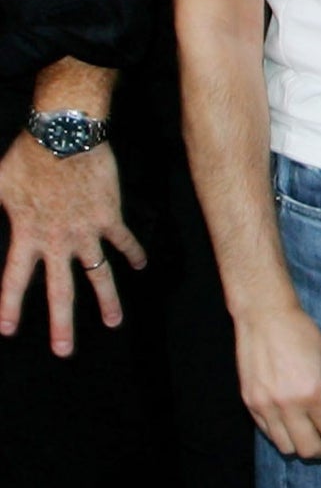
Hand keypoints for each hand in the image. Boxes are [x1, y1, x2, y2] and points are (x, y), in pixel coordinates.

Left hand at [0, 133, 145, 356]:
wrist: (65, 136)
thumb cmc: (27, 157)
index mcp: (26, 235)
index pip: (14, 280)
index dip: (11, 306)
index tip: (9, 330)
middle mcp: (57, 240)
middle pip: (60, 290)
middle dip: (61, 323)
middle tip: (64, 351)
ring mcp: (86, 230)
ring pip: (99, 274)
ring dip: (107, 301)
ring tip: (114, 322)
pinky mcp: (109, 215)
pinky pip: (124, 240)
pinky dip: (133, 253)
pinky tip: (140, 266)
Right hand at [237, 301, 320, 460]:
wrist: (266, 319)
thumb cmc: (304, 337)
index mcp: (313, 393)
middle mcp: (287, 405)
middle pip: (310, 450)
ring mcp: (265, 408)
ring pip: (287, 448)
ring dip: (304, 445)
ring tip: (314, 432)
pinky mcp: (250, 406)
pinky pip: (269, 435)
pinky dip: (285, 435)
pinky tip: (296, 423)